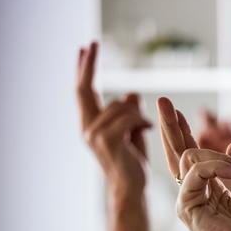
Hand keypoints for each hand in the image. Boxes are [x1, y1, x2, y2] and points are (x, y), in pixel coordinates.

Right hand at [76, 42, 151, 196]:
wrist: (132, 187)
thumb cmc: (133, 161)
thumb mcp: (131, 132)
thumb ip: (128, 113)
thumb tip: (131, 92)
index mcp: (89, 125)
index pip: (83, 91)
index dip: (84, 70)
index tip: (84, 49)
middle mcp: (86, 128)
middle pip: (84, 89)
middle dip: (88, 65)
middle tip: (92, 43)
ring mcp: (93, 134)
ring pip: (119, 104)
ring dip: (137, 113)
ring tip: (145, 128)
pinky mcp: (107, 139)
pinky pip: (129, 115)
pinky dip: (141, 120)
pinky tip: (147, 130)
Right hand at [157, 97, 230, 230]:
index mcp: (212, 191)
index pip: (195, 158)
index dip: (189, 134)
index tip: (182, 113)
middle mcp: (196, 193)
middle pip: (178, 152)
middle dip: (172, 126)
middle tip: (163, 101)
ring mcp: (188, 198)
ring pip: (187, 156)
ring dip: (218, 155)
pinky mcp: (185, 203)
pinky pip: (196, 170)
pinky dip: (217, 165)